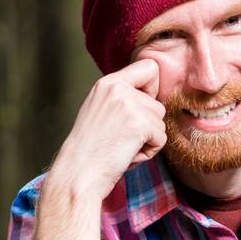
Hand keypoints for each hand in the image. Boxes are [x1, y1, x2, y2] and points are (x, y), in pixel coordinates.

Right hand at [48, 58, 166, 202]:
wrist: (78, 172)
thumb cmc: (91, 150)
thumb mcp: (101, 110)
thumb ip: (122, 99)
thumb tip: (153, 99)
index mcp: (108, 82)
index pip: (149, 67)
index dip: (153, 89)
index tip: (141, 108)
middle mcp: (118, 87)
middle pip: (158, 104)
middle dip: (148, 125)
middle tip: (124, 138)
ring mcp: (129, 104)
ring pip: (161, 122)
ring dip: (148, 140)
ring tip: (123, 147)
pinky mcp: (140, 124)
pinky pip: (161, 138)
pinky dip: (149, 151)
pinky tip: (128, 155)